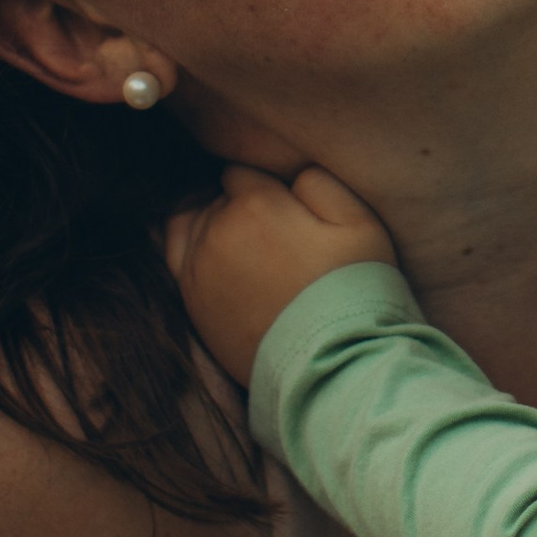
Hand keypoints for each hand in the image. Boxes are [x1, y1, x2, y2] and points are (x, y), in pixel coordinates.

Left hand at [163, 162, 395, 387]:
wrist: (329, 365)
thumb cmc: (351, 291)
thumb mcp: (360, 223)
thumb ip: (321, 182)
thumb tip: (292, 173)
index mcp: (255, 203)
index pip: (243, 171)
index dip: (267, 185)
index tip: (288, 207)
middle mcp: (217, 229)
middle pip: (219, 198)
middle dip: (243, 206)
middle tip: (277, 234)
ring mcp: (198, 267)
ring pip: (195, 222)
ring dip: (217, 225)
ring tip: (249, 245)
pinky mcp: (191, 301)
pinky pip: (176, 253)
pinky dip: (191, 243)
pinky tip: (212, 250)